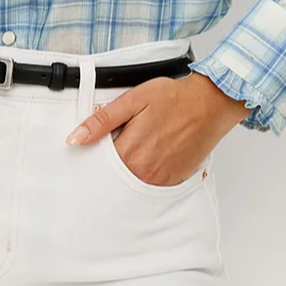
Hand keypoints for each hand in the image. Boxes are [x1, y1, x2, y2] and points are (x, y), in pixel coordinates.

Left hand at [66, 70, 249, 183]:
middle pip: (112, 177)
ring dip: (127, 171)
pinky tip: (150, 157)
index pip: (97, 165)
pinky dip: (144, 175)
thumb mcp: (132, 101)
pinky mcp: (173, 181)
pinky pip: (150, 186)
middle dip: (108, 165)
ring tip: (139, 147)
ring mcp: (159, 180)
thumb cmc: (174, 99)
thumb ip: (101, 122)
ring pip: (130, 184)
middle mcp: (143, 172)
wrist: (210, 104)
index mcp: (129, 152)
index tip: (93, 148)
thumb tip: (75, 139)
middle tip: (121, 143)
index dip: (93, 156)